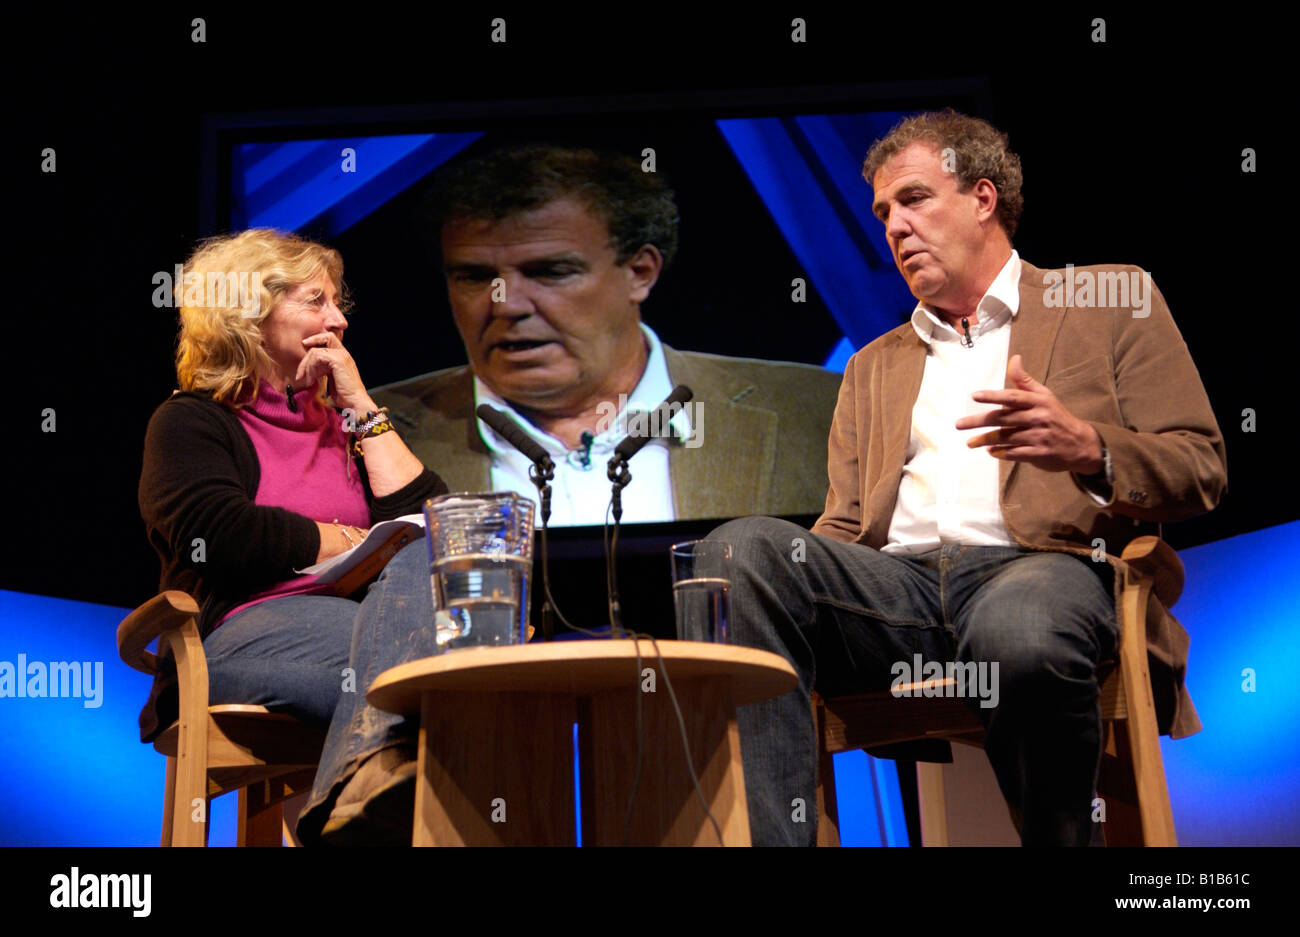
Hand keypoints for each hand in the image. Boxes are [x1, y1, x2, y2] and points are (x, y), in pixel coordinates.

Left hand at [293, 332, 374, 413]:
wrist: (355, 402)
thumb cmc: (345, 396)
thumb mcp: (332, 379)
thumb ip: (324, 370)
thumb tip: (311, 370)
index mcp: (343, 357)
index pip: (328, 340)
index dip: (315, 342)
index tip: (304, 353)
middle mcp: (344, 353)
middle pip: (324, 338)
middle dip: (308, 351)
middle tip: (300, 371)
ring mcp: (342, 355)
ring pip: (316, 350)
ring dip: (307, 366)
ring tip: (307, 380)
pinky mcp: (338, 360)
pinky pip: (318, 357)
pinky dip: (311, 369)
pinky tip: (311, 380)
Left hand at [956, 354, 1103, 473]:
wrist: (1080, 444)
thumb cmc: (1055, 416)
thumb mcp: (1044, 395)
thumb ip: (1024, 380)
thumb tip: (1014, 358)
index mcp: (1038, 401)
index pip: (1012, 396)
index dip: (993, 396)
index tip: (974, 396)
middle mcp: (1038, 417)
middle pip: (1004, 418)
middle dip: (979, 421)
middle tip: (959, 425)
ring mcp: (1039, 437)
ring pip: (1007, 437)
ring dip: (986, 440)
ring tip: (969, 442)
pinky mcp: (1040, 454)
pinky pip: (1015, 453)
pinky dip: (1001, 453)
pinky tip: (989, 451)